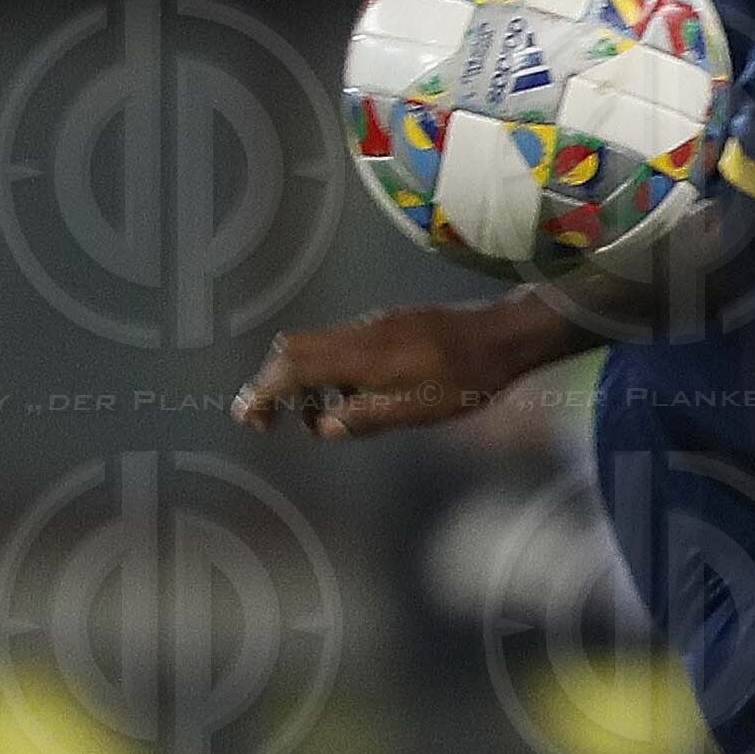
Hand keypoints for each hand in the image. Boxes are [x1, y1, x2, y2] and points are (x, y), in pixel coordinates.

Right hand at [231, 290, 581, 440]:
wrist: (503, 335)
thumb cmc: (468, 379)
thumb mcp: (419, 411)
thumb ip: (365, 418)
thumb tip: (321, 427)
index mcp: (363, 355)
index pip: (293, 366)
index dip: (264, 391)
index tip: (251, 418)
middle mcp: (360, 334)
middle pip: (292, 349)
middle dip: (271, 383)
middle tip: (268, 420)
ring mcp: (373, 326)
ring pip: (315, 346)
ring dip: (301, 379)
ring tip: (313, 417)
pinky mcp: (387, 327)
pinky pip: (340, 345)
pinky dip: (327, 372)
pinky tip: (347, 398)